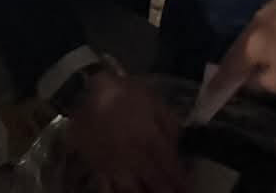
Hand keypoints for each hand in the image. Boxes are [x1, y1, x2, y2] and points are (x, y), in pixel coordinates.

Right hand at [65, 70, 184, 192]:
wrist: (86, 92)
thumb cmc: (123, 93)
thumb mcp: (153, 99)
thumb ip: (169, 122)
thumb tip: (179, 142)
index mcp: (150, 138)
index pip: (170, 165)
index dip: (181, 179)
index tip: (188, 186)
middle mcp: (134, 156)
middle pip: (155, 181)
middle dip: (167, 191)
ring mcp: (115, 164)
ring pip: (132, 190)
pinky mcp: (97, 167)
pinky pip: (106, 188)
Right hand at [215, 0, 275, 95]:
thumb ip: (256, 82)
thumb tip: (244, 80)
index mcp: (250, 44)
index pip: (228, 66)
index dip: (219, 81)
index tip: (209, 91)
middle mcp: (252, 24)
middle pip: (236, 47)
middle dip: (231, 62)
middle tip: (226, 77)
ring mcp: (264, 11)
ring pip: (247, 34)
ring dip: (245, 48)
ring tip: (244, 62)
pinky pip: (259, 25)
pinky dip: (257, 37)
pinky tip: (260, 45)